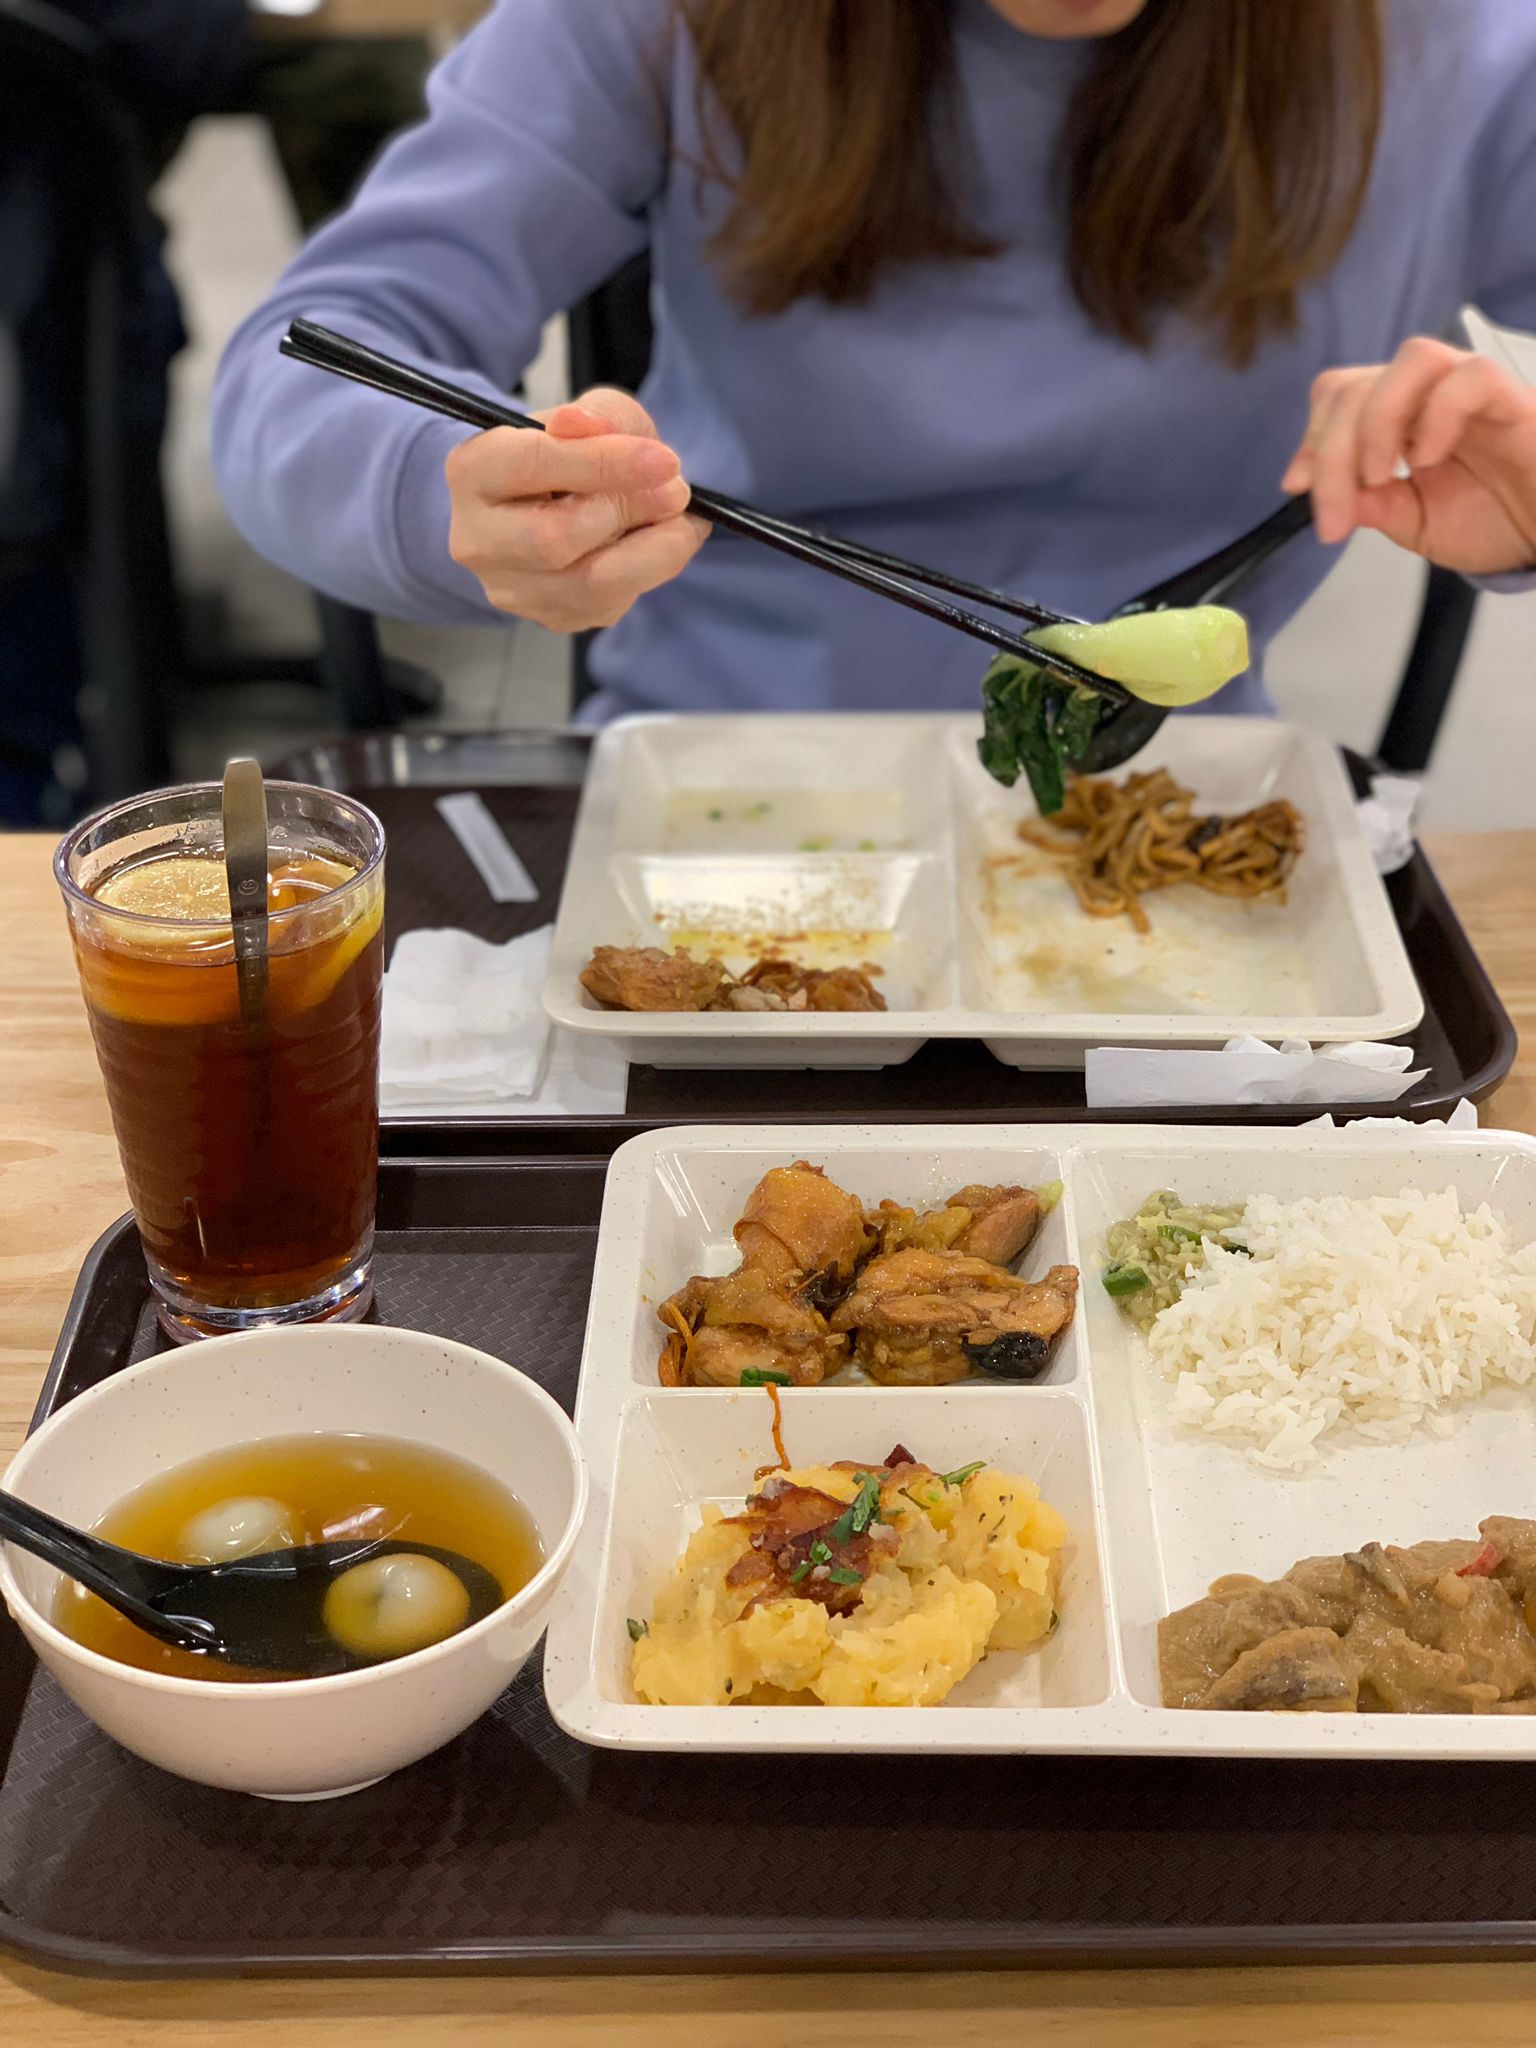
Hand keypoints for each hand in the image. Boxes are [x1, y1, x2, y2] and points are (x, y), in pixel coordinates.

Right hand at [446, 387, 708, 629]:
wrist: (550, 504)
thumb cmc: (567, 455)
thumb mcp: (589, 418)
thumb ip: (597, 416)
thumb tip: (591, 428)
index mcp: (473, 471)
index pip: (533, 464)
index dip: (605, 463)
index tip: (664, 461)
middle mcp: (478, 539)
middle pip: (554, 538)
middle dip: (630, 512)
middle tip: (677, 492)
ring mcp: (510, 587)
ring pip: (588, 585)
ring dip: (652, 552)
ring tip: (680, 522)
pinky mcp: (549, 617)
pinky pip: (608, 605)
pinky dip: (647, 573)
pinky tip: (656, 545)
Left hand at [1282, 338, 1535, 574]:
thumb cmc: (1493, 522)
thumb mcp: (1415, 524)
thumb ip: (1373, 506)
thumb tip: (1325, 495)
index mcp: (1402, 418)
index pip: (1342, 395)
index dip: (1313, 433)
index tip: (1297, 486)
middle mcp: (1430, 394)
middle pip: (1362, 384)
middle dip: (1332, 451)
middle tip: (1336, 513)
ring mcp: (1470, 390)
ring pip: (1412, 359)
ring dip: (1378, 419)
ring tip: (1378, 476)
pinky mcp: (1511, 398)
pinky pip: (1470, 377)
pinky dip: (1437, 415)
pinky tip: (1427, 459)